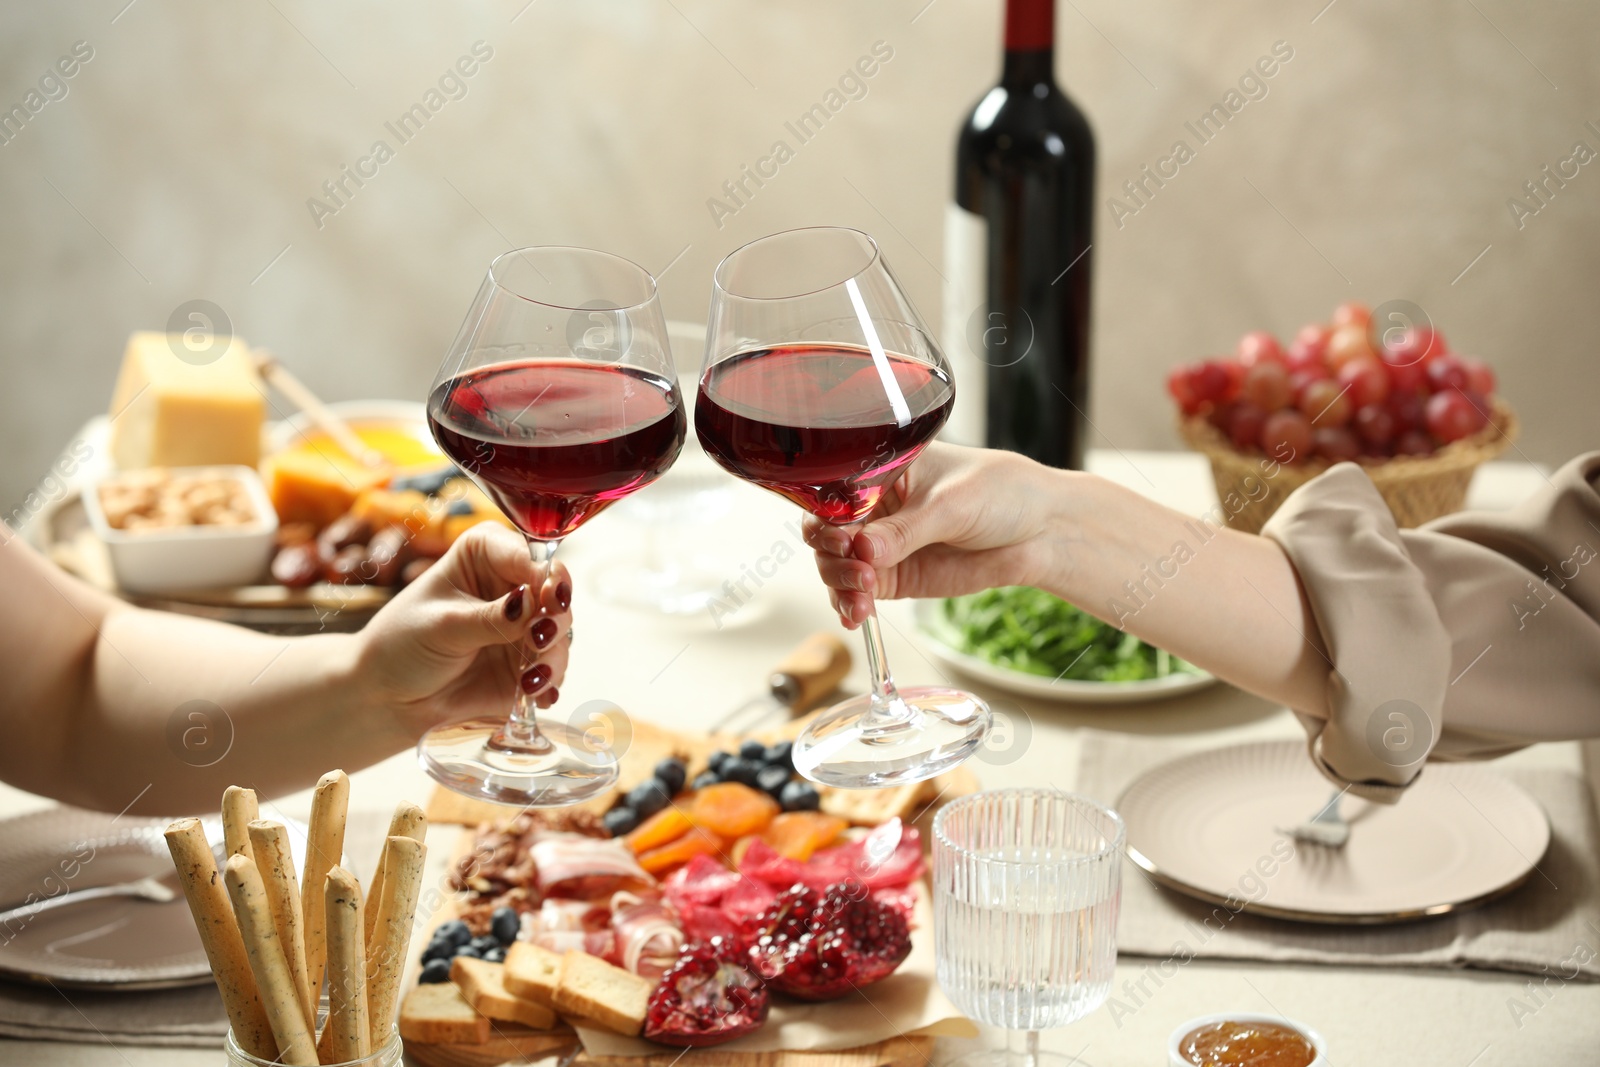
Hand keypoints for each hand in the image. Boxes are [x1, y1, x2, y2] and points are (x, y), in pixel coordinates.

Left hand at [354, 523, 572, 737]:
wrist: (386, 697)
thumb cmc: (401, 644)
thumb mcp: (443, 625)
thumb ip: (491, 616)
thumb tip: (532, 600)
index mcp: (485, 557)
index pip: (527, 554)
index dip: (544, 573)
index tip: (548, 594)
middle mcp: (512, 587)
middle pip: (554, 591)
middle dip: (555, 615)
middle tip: (542, 635)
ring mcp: (523, 628)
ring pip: (560, 633)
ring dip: (553, 654)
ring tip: (532, 677)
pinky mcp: (528, 665)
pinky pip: (553, 670)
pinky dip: (549, 682)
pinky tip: (536, 694)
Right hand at [803, 444, 1066, 627]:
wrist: (1038, 531)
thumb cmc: (999, 493)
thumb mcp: (951, 505)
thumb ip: (906, 531)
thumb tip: (863, 551)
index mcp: (879, 472)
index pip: (834, 494)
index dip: (827, 518)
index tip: (841, 539)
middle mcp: (874, 508)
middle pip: (826, 534)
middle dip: (831, 557)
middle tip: (858, 573)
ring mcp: (881, 546)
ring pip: (837, 567)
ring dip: (840, 586)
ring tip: (862, 600)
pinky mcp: (894, 577)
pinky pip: (859, 594)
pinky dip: (852, 606)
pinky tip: (856, 616)